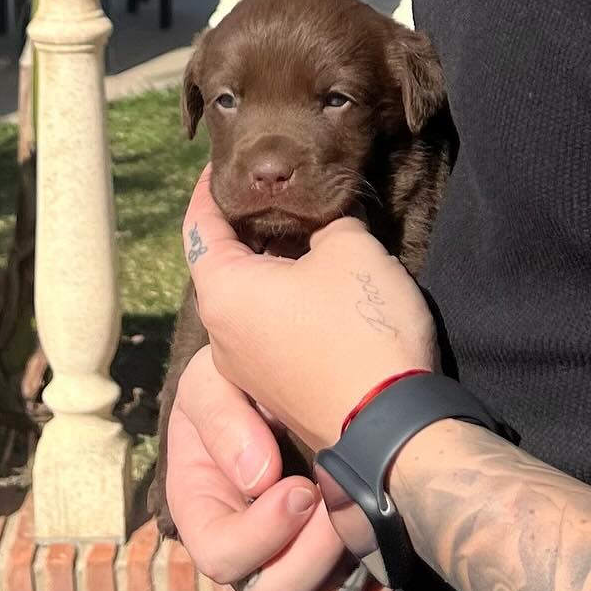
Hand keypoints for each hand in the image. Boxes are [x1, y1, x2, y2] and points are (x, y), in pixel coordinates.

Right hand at [165, 342, 392, 590]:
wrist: (289, 370)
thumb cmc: (239, 378)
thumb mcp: (210, 381)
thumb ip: (221, 420)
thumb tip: (257, 479)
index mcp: (204, 509)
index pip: (220, 555)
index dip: (260, 536)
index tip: (300, 489)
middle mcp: (246, 547)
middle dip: (311, 555)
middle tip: (339, 500)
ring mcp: (290, 558)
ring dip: (344, 572)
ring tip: (366, 518)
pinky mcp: (332, 563)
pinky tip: (386, 557)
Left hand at [184, 166, 439, 452]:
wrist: (391, 426)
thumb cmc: (360, 327)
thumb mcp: (349, 248)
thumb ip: (327, 222)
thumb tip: (323, 221)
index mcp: (224, 292)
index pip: (199, 226)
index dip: (210, 190)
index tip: (221, 164)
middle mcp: (221, 335)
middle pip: (222, 266)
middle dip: (247, 228)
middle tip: (277, 194)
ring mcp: (247, 370)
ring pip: (248, 300)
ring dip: (269, 266)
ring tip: (306, 234)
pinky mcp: (276, 392)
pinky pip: (267, 331)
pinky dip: (282, 299)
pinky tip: (320, 284)